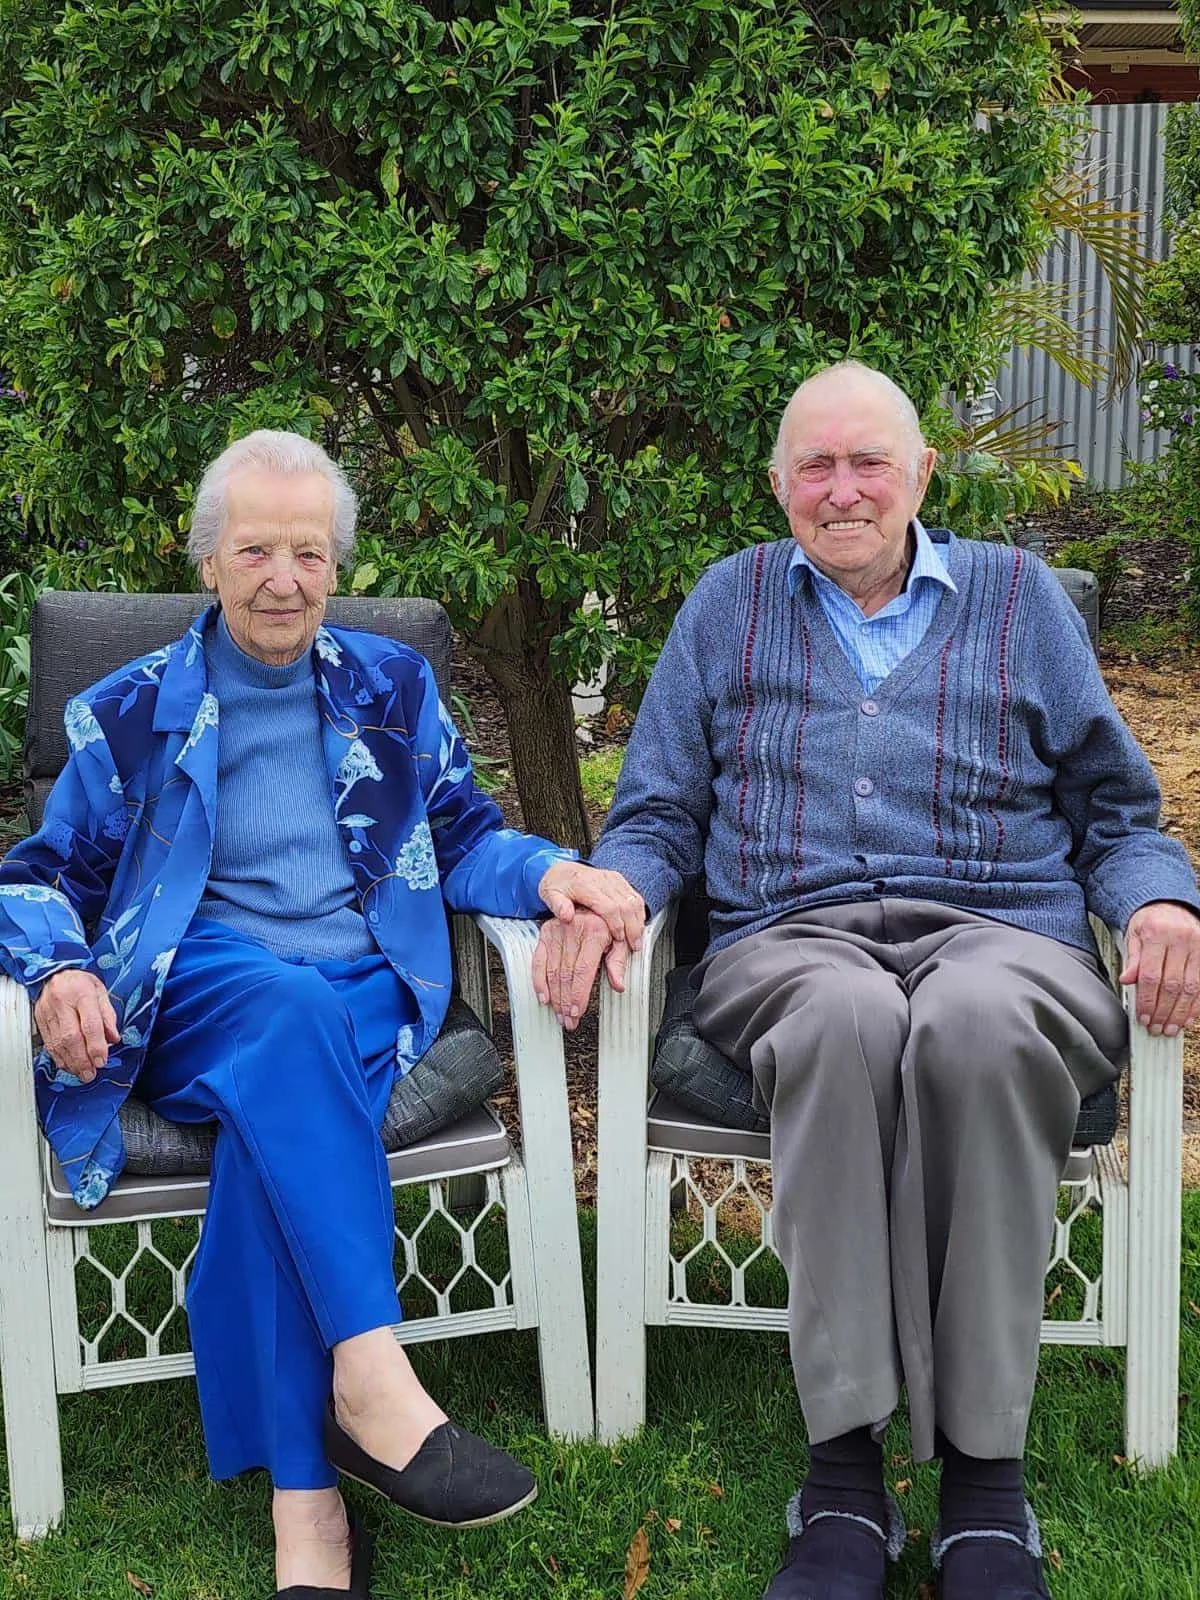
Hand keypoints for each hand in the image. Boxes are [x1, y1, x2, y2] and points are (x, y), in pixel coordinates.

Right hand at [33, 969, 118, 1083]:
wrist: (53, 971)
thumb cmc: (80, 982)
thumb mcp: (101, 991)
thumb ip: (108, 1016)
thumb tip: (113, 1039)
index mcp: (82, 993)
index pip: (90, 1024)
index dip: (96, 1046)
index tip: (101, 1061)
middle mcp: (62, 1002)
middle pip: (71, 1037)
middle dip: (82, 1060)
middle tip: (90, 1074)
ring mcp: (47, 1011)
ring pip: (58, 1043)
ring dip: (70, 1062)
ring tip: (82, 1073)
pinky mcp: (39, 1019)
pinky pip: (48, 1043)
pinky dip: (59, 1057)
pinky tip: (68, 1065)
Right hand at [532, 910, 630, 1030]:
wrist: (592, 901)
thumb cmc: (607, 924)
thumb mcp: (620, 940)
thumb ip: (618, 962)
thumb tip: (619, 984)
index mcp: (594, 932)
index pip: (583, 971)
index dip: (578, 994)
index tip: (577, 1011)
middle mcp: (574, 929)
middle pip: (566, 975)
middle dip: (566, 1002)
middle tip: (568, 1020)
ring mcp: (557, 931)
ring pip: (552, 971)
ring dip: (555, 997)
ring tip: (559, 1014)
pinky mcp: (545, 932)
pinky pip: (538, 961)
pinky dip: (539, 981)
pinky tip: (544, 997)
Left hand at [537, 860, 644, 950]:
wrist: (562, 870)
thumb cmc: (557, 884)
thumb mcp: (549, 895)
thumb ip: (557, 905)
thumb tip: (566, 916)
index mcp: (585, 884)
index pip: (609, 906)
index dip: (616, 925)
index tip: (618, 940)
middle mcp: (602, 879)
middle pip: (626, 904)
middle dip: (632, 928)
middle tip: (633, 946)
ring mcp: (613, 879)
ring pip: (634, 900)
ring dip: (638, 922)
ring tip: (637, 940)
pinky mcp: (619, 880)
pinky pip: (635, 896)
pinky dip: (639, 913)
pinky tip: (638, 926)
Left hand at [1120, 901, 1199, 1035]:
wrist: (1170, 903)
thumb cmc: (1150, 921)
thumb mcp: (1133, 935)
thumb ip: (1132, 959)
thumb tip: (1126, 981)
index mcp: (1157, 933)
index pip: (1151, 975)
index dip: (1147, 1001)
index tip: (1143, 1017)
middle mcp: (1181, 939)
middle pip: (1172, 985)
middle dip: (1163, 1011)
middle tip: (1155, 1028)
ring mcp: (1198, 946)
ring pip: (1191, 988)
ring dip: (1180, 1013)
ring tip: (1170, 1028)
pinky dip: (1197, 1004)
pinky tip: (1188, 1017)